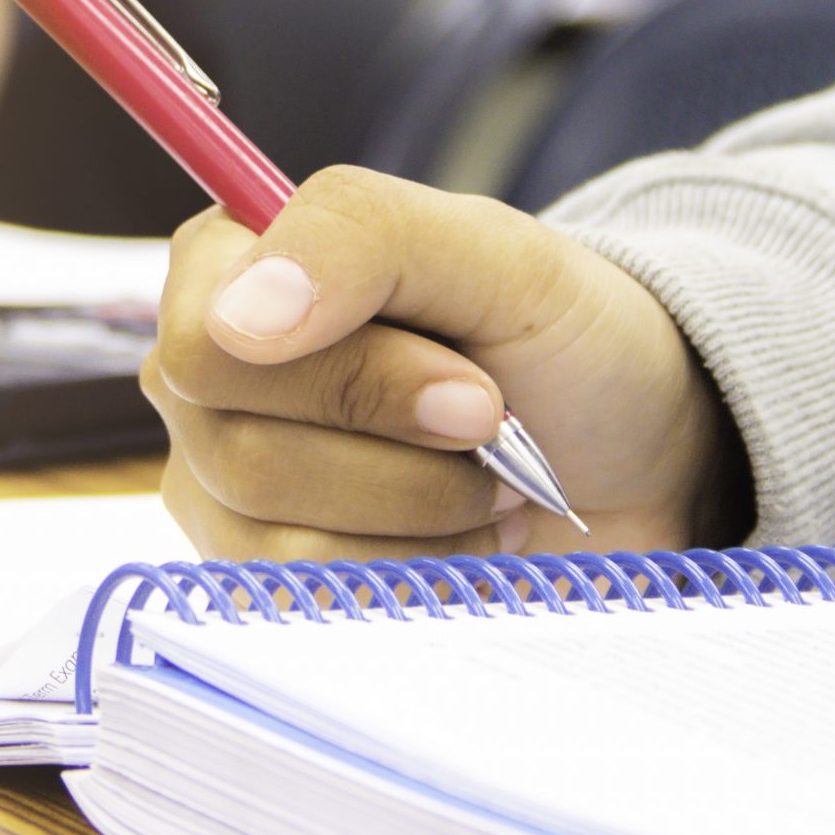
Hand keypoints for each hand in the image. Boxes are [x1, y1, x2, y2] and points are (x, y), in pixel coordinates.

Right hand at [143, 166, 743, 562]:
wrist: (630, 452)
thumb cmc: (555, 338)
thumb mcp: (495, 253)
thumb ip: (362, 237)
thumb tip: (236, 316)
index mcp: (230, 264)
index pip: (204, 343)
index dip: (343, 379)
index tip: (467, 384)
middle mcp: (206, 375)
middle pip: (238, 451)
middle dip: (403, 449)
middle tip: (493, 420)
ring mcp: (222, 482)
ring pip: (274, 536)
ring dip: (419, 510)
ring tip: (487, 477)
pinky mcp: (262, 570)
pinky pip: (308, 597)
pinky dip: (415, 566)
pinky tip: (462, 532)